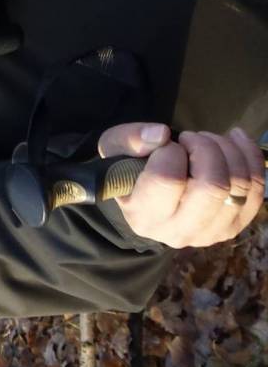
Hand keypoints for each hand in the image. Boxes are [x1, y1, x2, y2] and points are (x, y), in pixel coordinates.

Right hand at [97, 123, 262, 246]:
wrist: (148, 204)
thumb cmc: (129, 174)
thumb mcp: (114, 151)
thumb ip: (129, 139)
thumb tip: (162, 133)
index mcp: (145, 215)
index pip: (168, 180)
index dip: (171, 152)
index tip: (165, 146)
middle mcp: (180, 231)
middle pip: (212, 187)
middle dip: (206, 149)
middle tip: (190, 138)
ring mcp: (213, 232)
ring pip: (240, 185)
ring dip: (228, 150)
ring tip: (207, 140)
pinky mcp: (236, 225)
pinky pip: (258, 188)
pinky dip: (250, 156)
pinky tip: (234, 139)